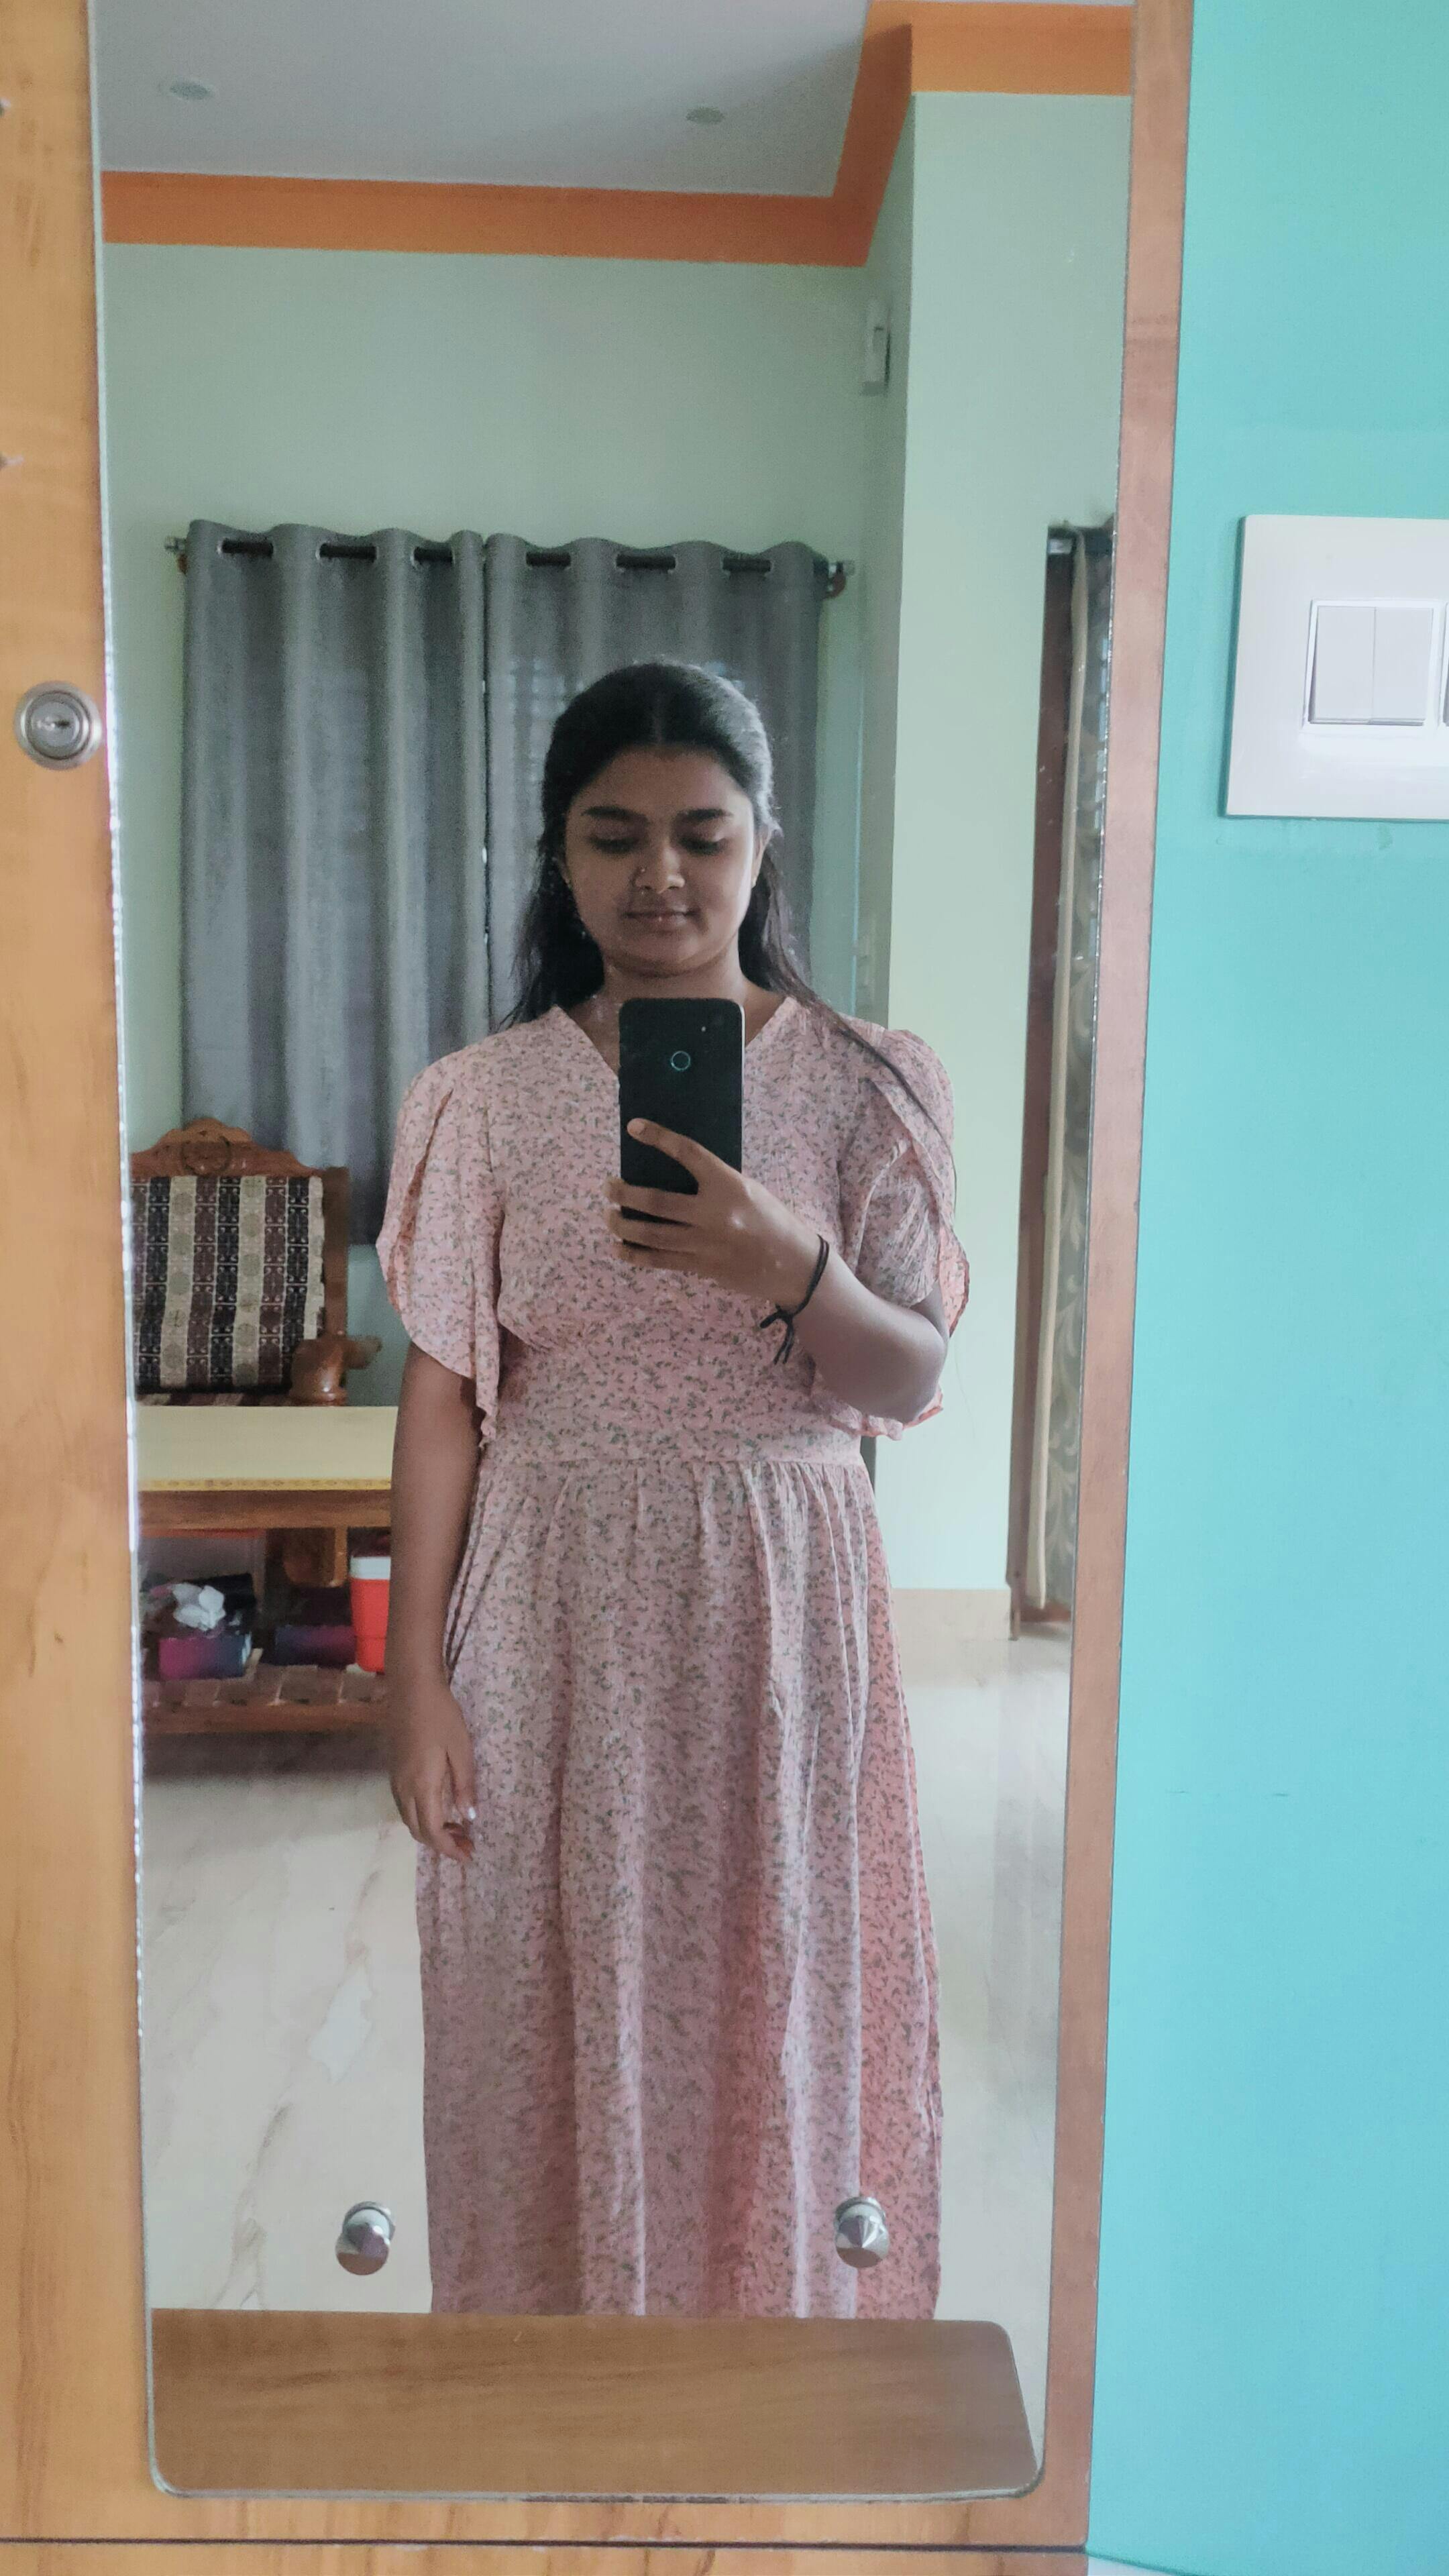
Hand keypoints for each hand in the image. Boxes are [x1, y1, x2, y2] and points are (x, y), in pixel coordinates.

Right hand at [387, 1671, 475, 1860]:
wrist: (411, 1687)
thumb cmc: (441, 1716)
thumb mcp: (461, 1749)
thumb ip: (464, 1785)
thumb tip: (468, 1817)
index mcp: (422, 1786)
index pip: (431, 1832)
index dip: (449, 1849)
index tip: (468, 1855)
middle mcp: (403, 1788)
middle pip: (417, 1830)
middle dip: (441, 1843)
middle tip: (467, 1842)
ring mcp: (395, 1779)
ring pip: (409, 1819)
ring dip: (430, 1830)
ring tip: (457, 1828)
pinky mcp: (394, 1769)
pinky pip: (404, 1805)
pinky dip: (421, 1815)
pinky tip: (439, 1806)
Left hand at [604, 1119, 820, 1309]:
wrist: (792, 1263)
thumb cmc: (770, 1220)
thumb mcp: (748, 1189)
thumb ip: (715, 1182)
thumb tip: (673, 1174)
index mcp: (728, 1185)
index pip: (688, 1153)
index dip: (659, 1138)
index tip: (634, 1127)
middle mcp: (714, 1213)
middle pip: (657, 1202)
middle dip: (625, 1193)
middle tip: (608, 1187)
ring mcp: (705, 1243)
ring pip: (651, 1234)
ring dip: (623, 1224)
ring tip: (609, 1216)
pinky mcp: (700, 1267)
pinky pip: (659, 1260)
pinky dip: (634, 1254)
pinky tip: (618, 1247)